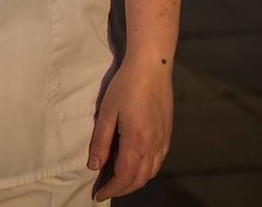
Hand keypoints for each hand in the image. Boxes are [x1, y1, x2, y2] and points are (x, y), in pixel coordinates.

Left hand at [87, 56, 173, 200]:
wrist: (152, 67)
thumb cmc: (126, 86)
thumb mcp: (106, 112)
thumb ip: (101, 141)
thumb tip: (94, 165)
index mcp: (137, 142)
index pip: (124, 176)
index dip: (111, 189)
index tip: (98, 195)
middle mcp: (154, 146)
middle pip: (139, 179)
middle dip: (122, 189)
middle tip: (106, 191)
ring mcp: (164, 140)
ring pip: (151, 172)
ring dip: (135, 181)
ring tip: (118, 181)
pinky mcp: (168, 133)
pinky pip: (158, 160)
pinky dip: (146, 170)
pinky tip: (136, 164)